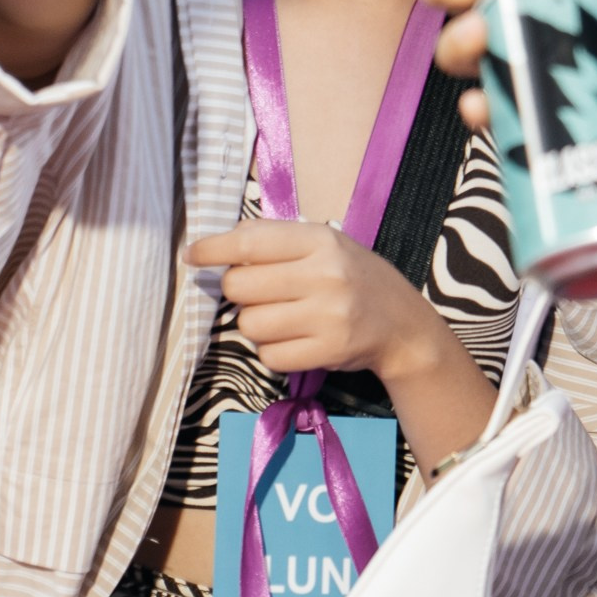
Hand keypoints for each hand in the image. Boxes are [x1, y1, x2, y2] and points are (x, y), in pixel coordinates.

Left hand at [185, 219, 446, 384]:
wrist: (403, 325)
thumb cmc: (353, 278)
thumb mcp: (324, 244)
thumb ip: (276, 242)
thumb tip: (218, 248)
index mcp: (320, 240)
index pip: (249, 242)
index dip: (213, 249)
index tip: (193, 256)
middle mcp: (324, 275)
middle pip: (240, 286)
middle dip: (238, 292)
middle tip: (258, 294)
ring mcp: (327, 316)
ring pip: (250, 325)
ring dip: (255, 324)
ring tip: (281, 318)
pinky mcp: (327, 352)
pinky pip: (269, 356)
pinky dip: (272, 351)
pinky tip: (294, 340)